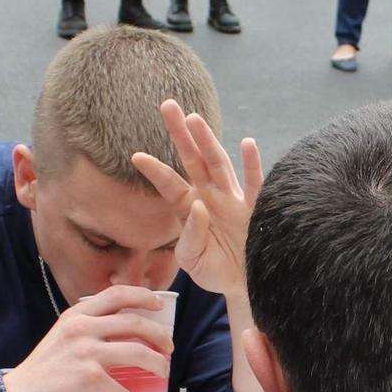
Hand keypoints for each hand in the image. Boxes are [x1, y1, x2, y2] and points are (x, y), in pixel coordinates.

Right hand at [3, 286, 172, 391]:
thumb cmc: (46, 370)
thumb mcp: (64, 336)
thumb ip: (89, 329)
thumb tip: (125, 332)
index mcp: (78, 315)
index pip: (116, 294)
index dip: (143, 296)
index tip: (160, 305)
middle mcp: (83, 329)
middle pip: (134, 323)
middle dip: (159, 334)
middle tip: (169, 347)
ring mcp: (87, 354)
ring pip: (137, 352)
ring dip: (158, 364)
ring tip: (164, 372)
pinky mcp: (89, 380)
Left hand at [132, 99, 262, 295]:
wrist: (245, 285)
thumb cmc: (215, 272)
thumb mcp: (193, 261)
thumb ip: (190, 237)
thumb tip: (198, 207)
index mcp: (190, 209)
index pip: (170, 185)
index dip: (155, 171)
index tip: (136, 157)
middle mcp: (210, 197)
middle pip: (193, 160)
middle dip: (181, 134)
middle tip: (167, 105)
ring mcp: (233, 199)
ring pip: (218, 164)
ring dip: (207, 141)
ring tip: (194, 119)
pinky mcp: (255, 208)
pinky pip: (254, 183)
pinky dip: (251, 163)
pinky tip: (246, 142)